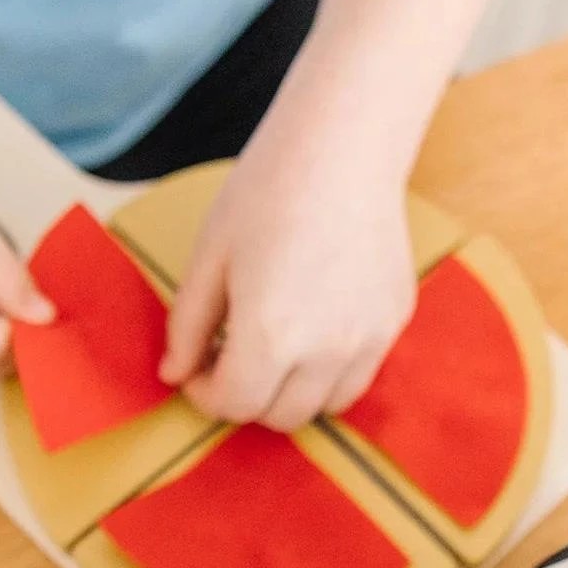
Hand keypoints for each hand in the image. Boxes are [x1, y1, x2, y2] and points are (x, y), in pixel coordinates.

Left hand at [158, 109, 415, 431]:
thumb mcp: (209, 258)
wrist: (343, 150)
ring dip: (293, 391)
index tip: (198, 369)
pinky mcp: (393, 321)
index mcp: (270, 336)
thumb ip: (186, 325)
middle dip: (247, 397)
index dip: (205, 394)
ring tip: (276, 348)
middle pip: (280, 417)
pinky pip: (359, 372)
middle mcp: (326, 351)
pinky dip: (331, 369)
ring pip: (326, 405)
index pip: (234, 405)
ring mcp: (368, 339)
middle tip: (231, 358)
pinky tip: (313, 325)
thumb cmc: (267, 193)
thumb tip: (174, 374)